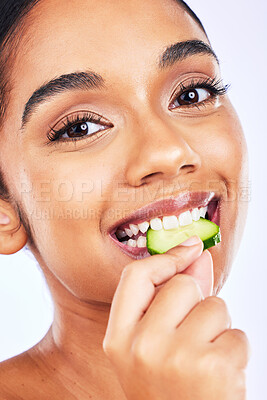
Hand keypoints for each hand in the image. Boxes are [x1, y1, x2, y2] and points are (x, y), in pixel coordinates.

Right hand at [103, 235, 250, 399]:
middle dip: (197, 303)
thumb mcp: (152, 347)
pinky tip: (219, 376)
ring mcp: (176, 357)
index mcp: (118, 339)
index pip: (135, 276)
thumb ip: (170, 298)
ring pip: (215, 306)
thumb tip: (197, 255)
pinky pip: (237, 334)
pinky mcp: (213, 368)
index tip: (189, 249)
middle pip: (182, 285)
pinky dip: (235, 351)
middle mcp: (142, 346)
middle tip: (191, 340)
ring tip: (203, 362)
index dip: (165, 259)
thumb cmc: (167, 389)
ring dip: (218, 329)